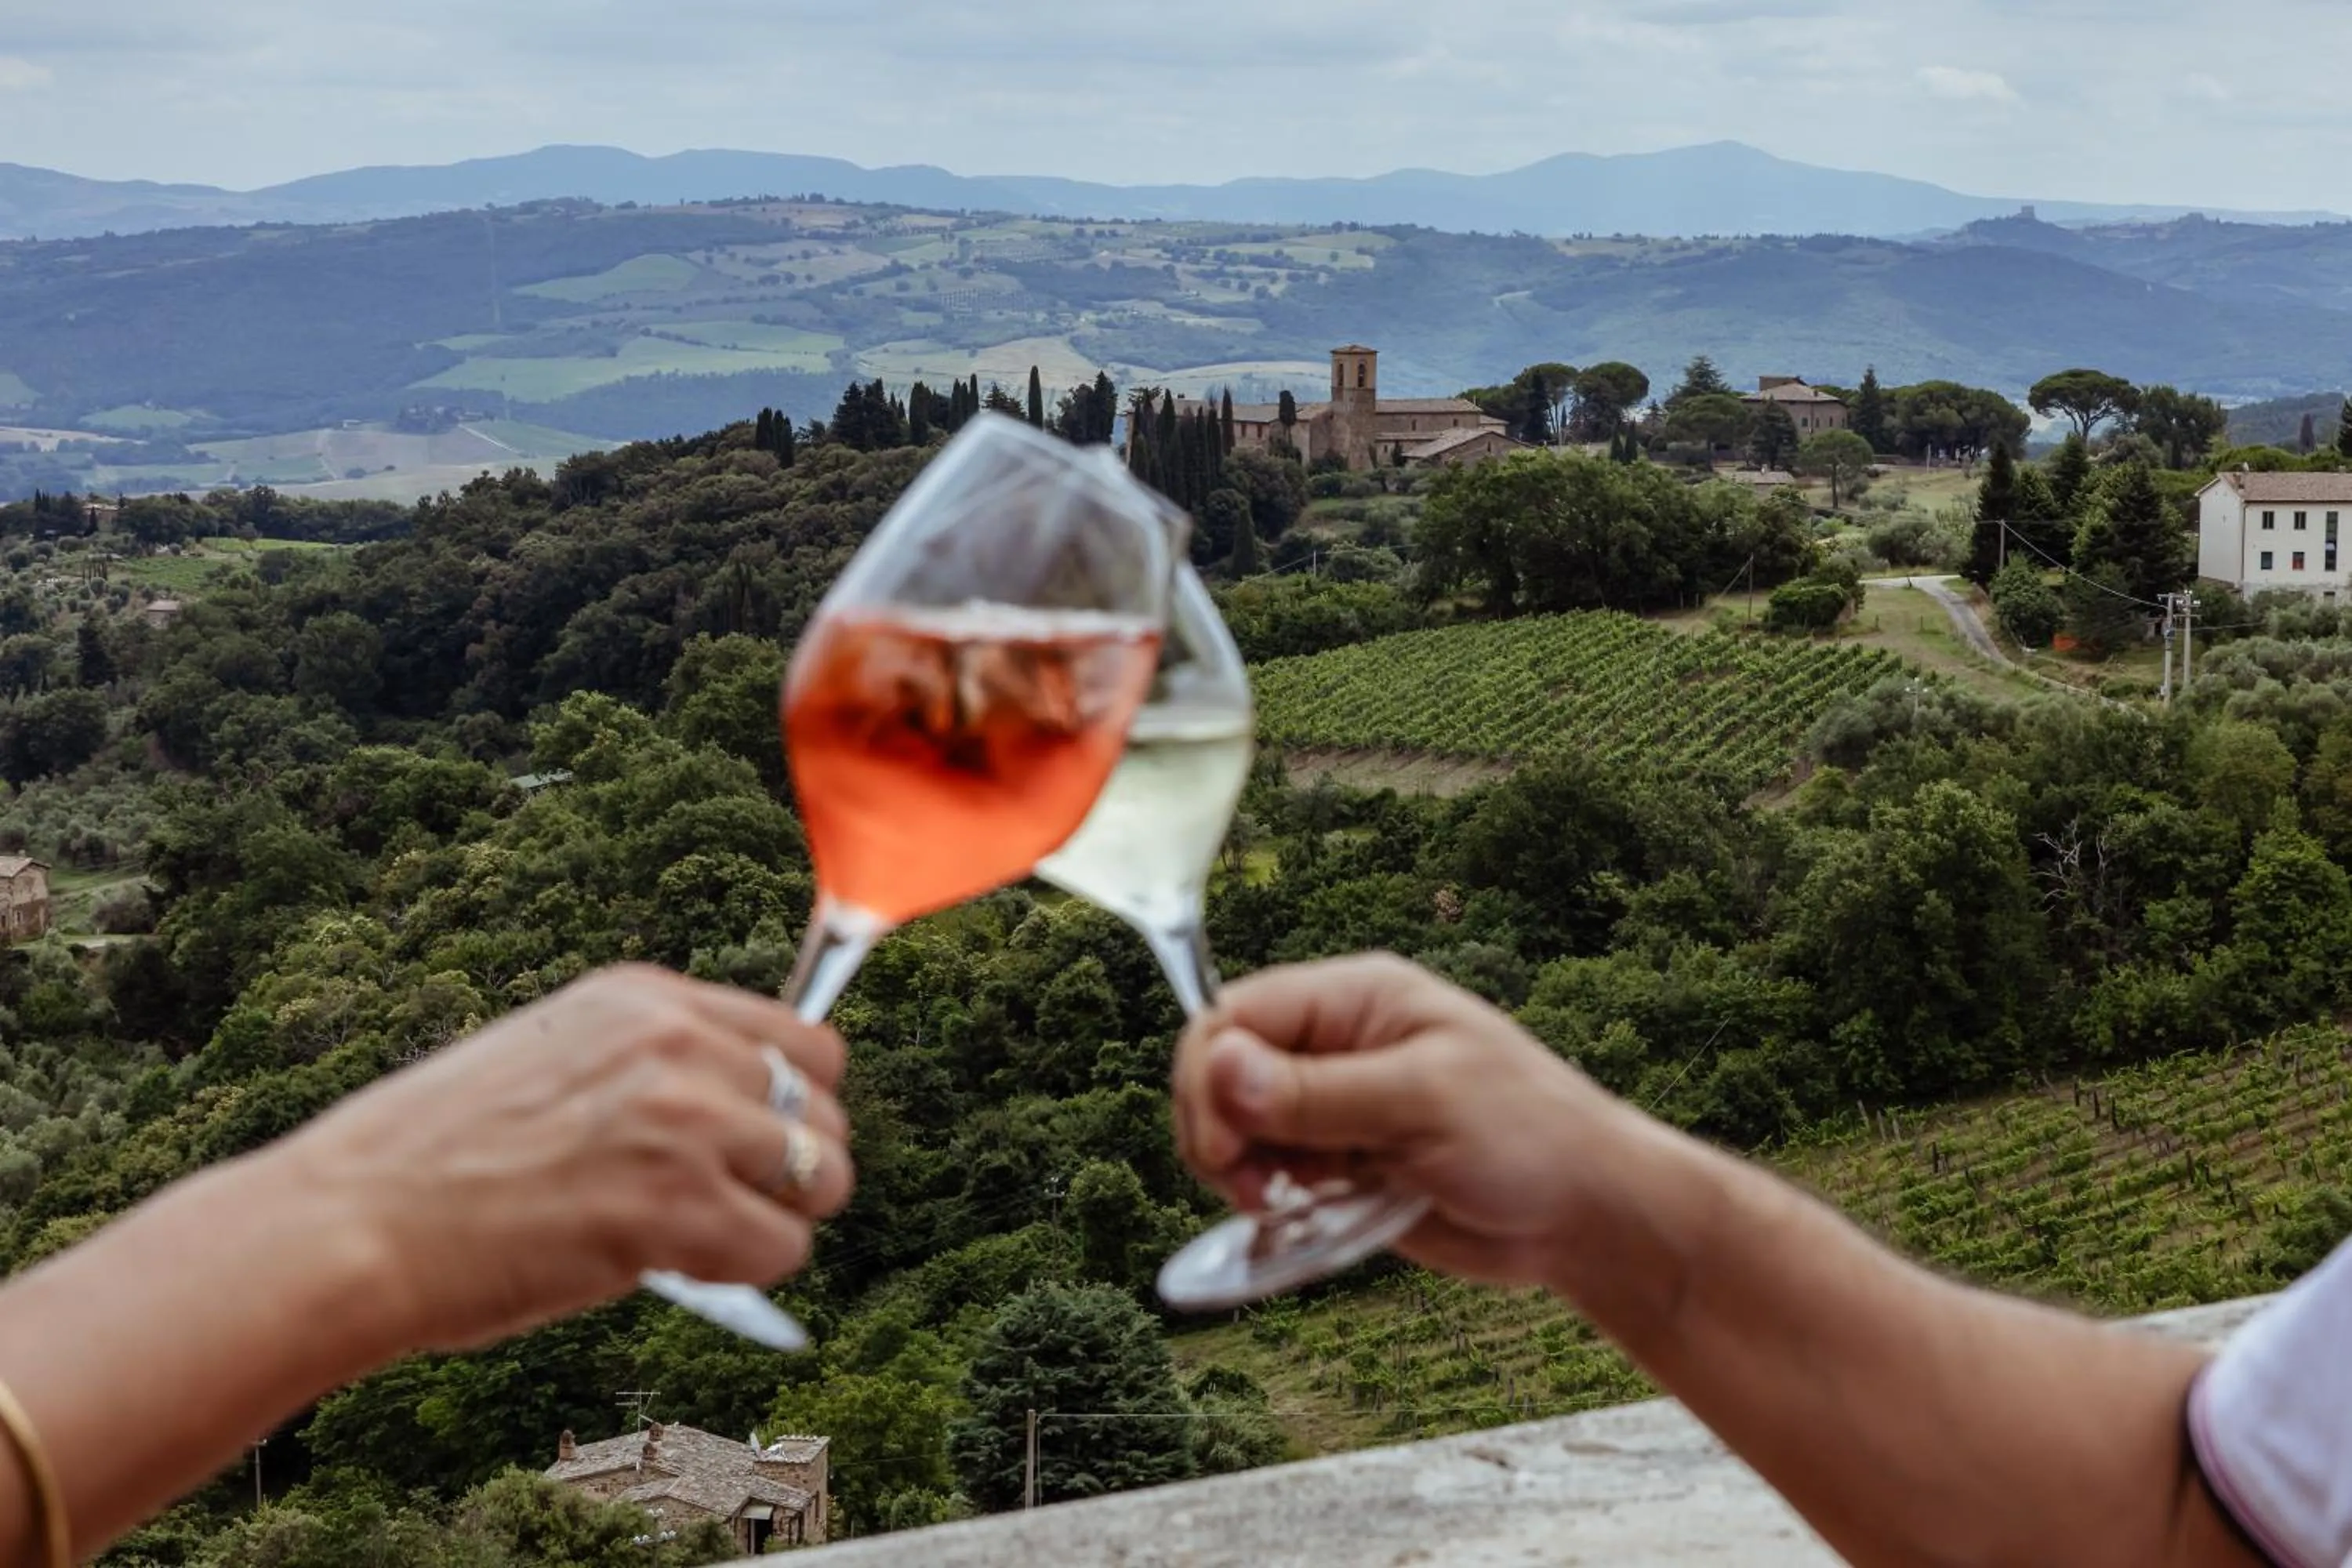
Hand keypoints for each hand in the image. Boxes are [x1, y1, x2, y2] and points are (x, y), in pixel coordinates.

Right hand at [264, 964, 851, 1351]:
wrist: (350, 1222)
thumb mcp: (551, 1060)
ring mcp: (682, 1122)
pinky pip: (784, 1247)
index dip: (792, 1100)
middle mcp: (675, 1044)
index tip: (761, 1141)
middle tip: (730, 1202)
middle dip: (793, 1162)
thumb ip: (648, 1070)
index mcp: (643, 999)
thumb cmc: (433, 1161)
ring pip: (822, 1174)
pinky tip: (686, 1269)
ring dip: (780, 1216)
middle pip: (824, 1104)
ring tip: (710, 1237)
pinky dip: (750, 1272)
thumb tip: (740, 1115)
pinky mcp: (675, 1208)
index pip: (798, 1037)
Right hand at [1173, 954, 1625, 1292]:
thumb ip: (1314, 1092)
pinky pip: (1275, 1171)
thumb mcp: (1421, 1103)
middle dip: (1220, 1129)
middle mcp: (1337, 1043)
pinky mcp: (1344, 1160)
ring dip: (1244, 1169)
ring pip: (1239, 1126)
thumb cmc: (1530, 1136)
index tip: (1226, 1148)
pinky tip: (1309, 1211)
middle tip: (1255, 1188)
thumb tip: (1219, 1065)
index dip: (1211, 1077)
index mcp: (1355, 999)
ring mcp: (1338, 1103)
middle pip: (1223, 1070)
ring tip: (1290, 1201)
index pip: (1235, 1015)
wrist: (1589, 1215)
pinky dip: (1274, 1197)